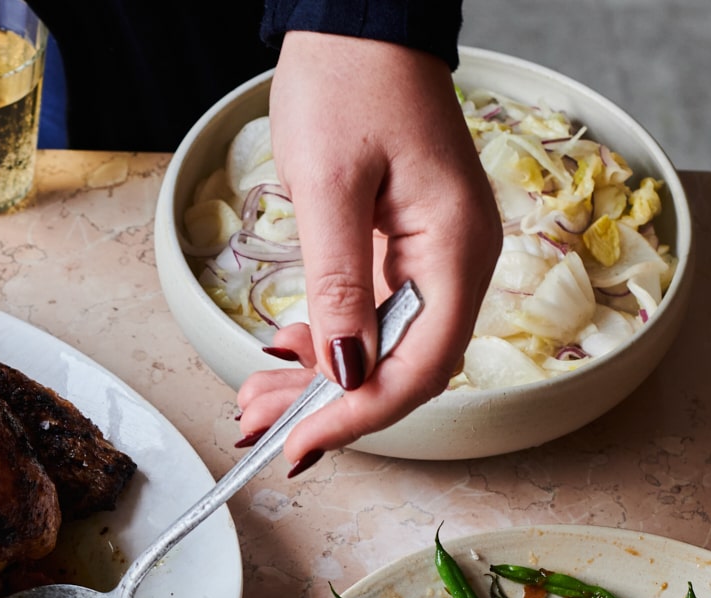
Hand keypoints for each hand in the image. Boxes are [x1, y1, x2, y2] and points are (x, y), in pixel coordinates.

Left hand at [236, 33, 500, 471]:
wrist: (359, 22)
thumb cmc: (351, 82)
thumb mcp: (331, 186)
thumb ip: (338, 283)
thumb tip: (344, 370)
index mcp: (455, 249)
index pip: (420, 366)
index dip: (361, 415)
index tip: (302, 443)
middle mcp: (455, 262)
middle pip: (400, 368)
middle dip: (328, 407)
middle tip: (259, 428)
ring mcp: (430, 258)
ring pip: (380, 350)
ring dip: (318, 382)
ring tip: (255, 400)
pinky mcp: (401, 250)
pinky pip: (369, 318)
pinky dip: (325, 343)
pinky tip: (283, 354)